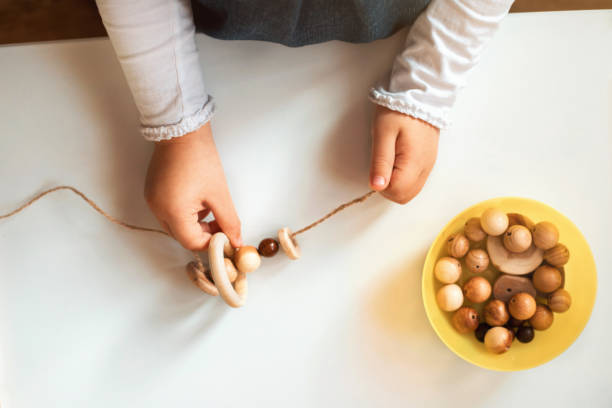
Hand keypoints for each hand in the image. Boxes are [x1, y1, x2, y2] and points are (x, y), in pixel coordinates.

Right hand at [144, 122, 241, 250]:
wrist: (183, 132)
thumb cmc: (200, 158)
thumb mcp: (219, 194)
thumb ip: (228, 221)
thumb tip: (235, 240)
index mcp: (173, 211)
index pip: (192, 242)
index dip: (211, 243)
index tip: (226, 237)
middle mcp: (158, 209)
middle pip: (182, 236)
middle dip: (203, 233)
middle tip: (221, 223)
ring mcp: (153, 200)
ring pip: (176, 225)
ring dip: (195, 223)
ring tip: (210, 205)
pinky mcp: (153, 192)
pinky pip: (169, 212)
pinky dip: (184, 212)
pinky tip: (197, 198)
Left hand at [369, 105, 439, 203]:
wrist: (419, 93)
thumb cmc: (398, 110)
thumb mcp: (382, 133)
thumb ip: (380, 162)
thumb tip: (377, 186)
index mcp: (414, 162)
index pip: (397, 192)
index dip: (381, 185)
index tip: (377, 166)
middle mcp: (425, 167)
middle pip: (405, 196)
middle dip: (388, 188)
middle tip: (381, 165)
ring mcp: (429, 165)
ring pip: (411, 191)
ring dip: (396, 183)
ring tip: (389, 160)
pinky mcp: (429, 160)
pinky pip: (416, 180)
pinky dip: (404, 178)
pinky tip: (398, 160)